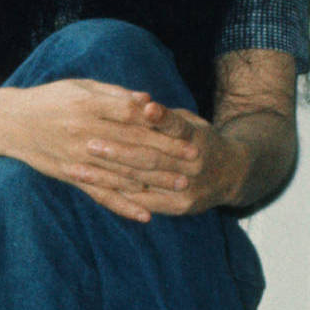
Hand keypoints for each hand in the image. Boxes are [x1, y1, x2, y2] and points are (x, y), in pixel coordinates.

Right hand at [0, 78, 199, 221]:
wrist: (9, 123)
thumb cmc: (49, 99)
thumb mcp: (81, 87)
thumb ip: (115, 95)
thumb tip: (148, 102)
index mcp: (90, 107)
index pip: (135, 118)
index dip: (164, 128)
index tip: (189, 134)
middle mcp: (85, 134)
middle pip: (134, 147)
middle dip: (168, 156)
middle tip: (195, 161)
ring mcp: (78, 158)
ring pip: (122, 174)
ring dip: (154, 181)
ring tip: (181, 185)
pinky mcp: (71, 176)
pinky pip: (100, 194)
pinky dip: (123, 205)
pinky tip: (145, 214)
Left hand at [64, 100, 249, 218]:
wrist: (231, 175)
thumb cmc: (199, 139)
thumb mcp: (190, 121)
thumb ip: (165, 117)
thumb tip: (139, 102)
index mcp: (197, 137)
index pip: (175, 126)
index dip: (159, 118)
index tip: (141, 107)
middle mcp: (193, 164)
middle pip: (151, 157)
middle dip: (117, 151)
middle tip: (88, 143)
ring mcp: (186, 188)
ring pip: (141, 182)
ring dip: (106, 176)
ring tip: (77, 168)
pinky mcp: (179, 207)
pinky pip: (142, 202)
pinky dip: (117, 195)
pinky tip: (94, 189)